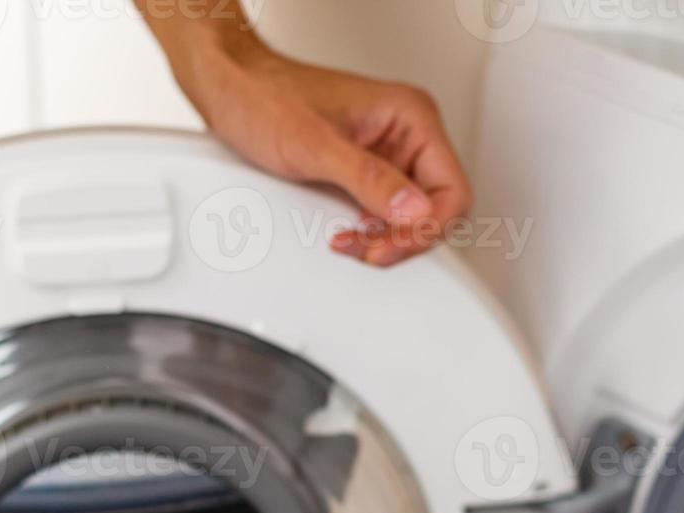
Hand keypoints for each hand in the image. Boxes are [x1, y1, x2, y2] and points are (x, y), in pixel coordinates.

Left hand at [168, 35, 471, 266]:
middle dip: (404, 237)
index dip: (427, 228)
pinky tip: (348, 235)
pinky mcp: (364, 170)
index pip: (451, 190)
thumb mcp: (317, 146)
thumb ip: (368, 180)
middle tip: (370, 250)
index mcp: (410, 117)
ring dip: (385, 238)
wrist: (232, 91)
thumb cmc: (267, 99)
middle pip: (435, 209)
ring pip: (410, 216)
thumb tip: (413, 210)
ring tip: (352, 243)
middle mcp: (405, 134)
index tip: (392, 244)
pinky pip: (384, 212)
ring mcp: (387, 154)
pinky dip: (369, 232)